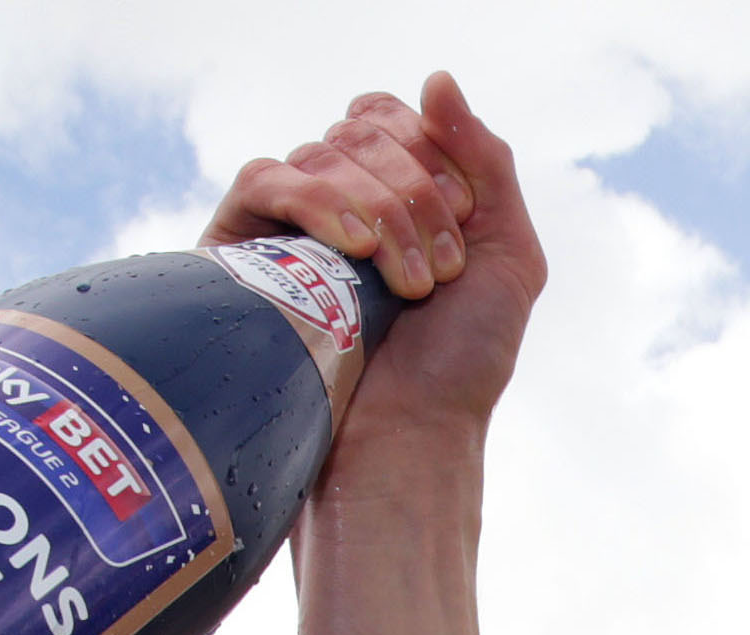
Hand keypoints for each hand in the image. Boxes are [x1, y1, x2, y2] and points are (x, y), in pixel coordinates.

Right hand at [200, 74, 545, 451]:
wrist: (406, 440)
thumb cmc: (458, 368)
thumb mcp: (507, 259)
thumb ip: (488, 163)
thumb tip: (436, 79)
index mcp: (395, 198)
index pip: (398, 118)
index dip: (435, 155)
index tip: (463, 232)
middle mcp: (339, 203)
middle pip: (364, 129)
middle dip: (416, 192)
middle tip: (438, 275)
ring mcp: (288, 223)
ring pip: (323, 151)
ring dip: (381, 210)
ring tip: (405, 286)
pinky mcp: (241, 249)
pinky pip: (267, 177)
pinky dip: (320, 200)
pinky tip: (355, 249)